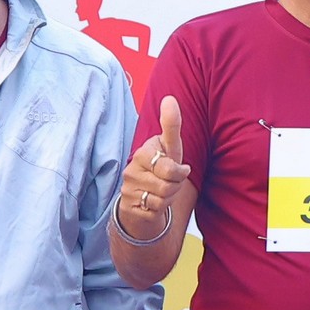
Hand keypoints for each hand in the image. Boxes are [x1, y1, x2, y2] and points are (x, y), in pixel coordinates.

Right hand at [120, 98, 189, 241]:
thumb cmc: (161, 168)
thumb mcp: (171, 148)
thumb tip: (170, 98)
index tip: (180, 170)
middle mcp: (132, 169)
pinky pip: (155, 210)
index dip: (179, 172)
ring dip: (169, 197)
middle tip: (171, 182)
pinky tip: (154, 203)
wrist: (142, 199)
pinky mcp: (128, 205)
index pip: (169, 167)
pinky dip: (160, 208)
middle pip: (168, 183)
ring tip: (162, 191)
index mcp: (143, 152)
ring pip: (163, 198)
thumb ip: (171, 125)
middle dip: (176, 185)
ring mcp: (128, 188)